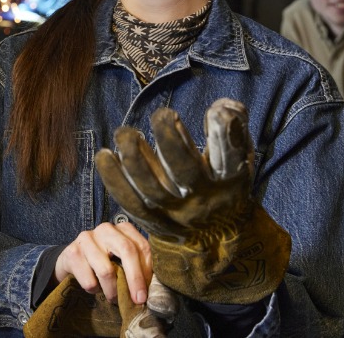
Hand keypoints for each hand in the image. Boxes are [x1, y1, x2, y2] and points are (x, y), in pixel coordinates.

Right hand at [26, 221, 165, 337]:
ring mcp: (86, 238)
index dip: (147, 271)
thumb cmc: (103, 262)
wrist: (71, 261)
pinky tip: (94, 287)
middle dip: (135, 279)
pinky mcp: (72, 253)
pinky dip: (94, 290)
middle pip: (127, 250)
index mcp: (123, 228)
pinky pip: (89, 281)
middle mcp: (105, 229)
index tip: (148, 292)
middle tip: (138, 300)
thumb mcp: (121, 260)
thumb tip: (155, 290)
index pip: (142, 246)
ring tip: (113, 298)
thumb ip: (138, 267)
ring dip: (112, 291)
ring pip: (107, 270)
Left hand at [95, 99, 290, 304]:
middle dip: (172, 141)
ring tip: (124, 132)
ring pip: (152, 189)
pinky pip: (131, 202)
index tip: (216, 110)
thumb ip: (233, 128)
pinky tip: (104, 155)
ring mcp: (175, 212)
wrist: (215, 238)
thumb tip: (223, 106)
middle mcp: (203, 198)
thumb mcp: (239, 156)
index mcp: (230, 179)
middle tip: (162, 114)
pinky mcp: (153, 220)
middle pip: (185, 171)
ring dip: (134, 158)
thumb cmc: (223, 180)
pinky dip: (114, 179)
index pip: (229, 157)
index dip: (224, 134)